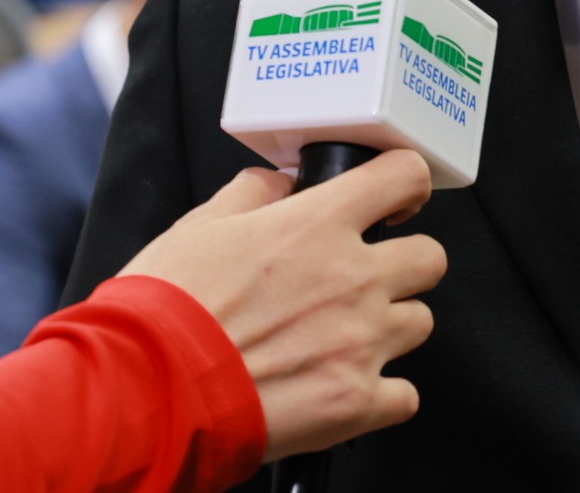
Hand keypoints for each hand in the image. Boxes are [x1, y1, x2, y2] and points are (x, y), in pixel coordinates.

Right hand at [121, 150, 444, 460]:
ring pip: (419, 323)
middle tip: (368, 278)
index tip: (397, 200)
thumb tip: (278, 186)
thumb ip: (252, 195)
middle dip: (404, 265)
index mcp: (318, 225)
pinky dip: (381, 394)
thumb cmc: (167, 309)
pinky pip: (405, 396)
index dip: (406, 184)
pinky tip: (342, 386)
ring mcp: (361, 342)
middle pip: (431, 258)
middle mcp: (353, 278)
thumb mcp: (202, 224)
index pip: (403, 177)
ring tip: (342, 339)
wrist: (149, 387)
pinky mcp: (357, 402)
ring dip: (390, 329)